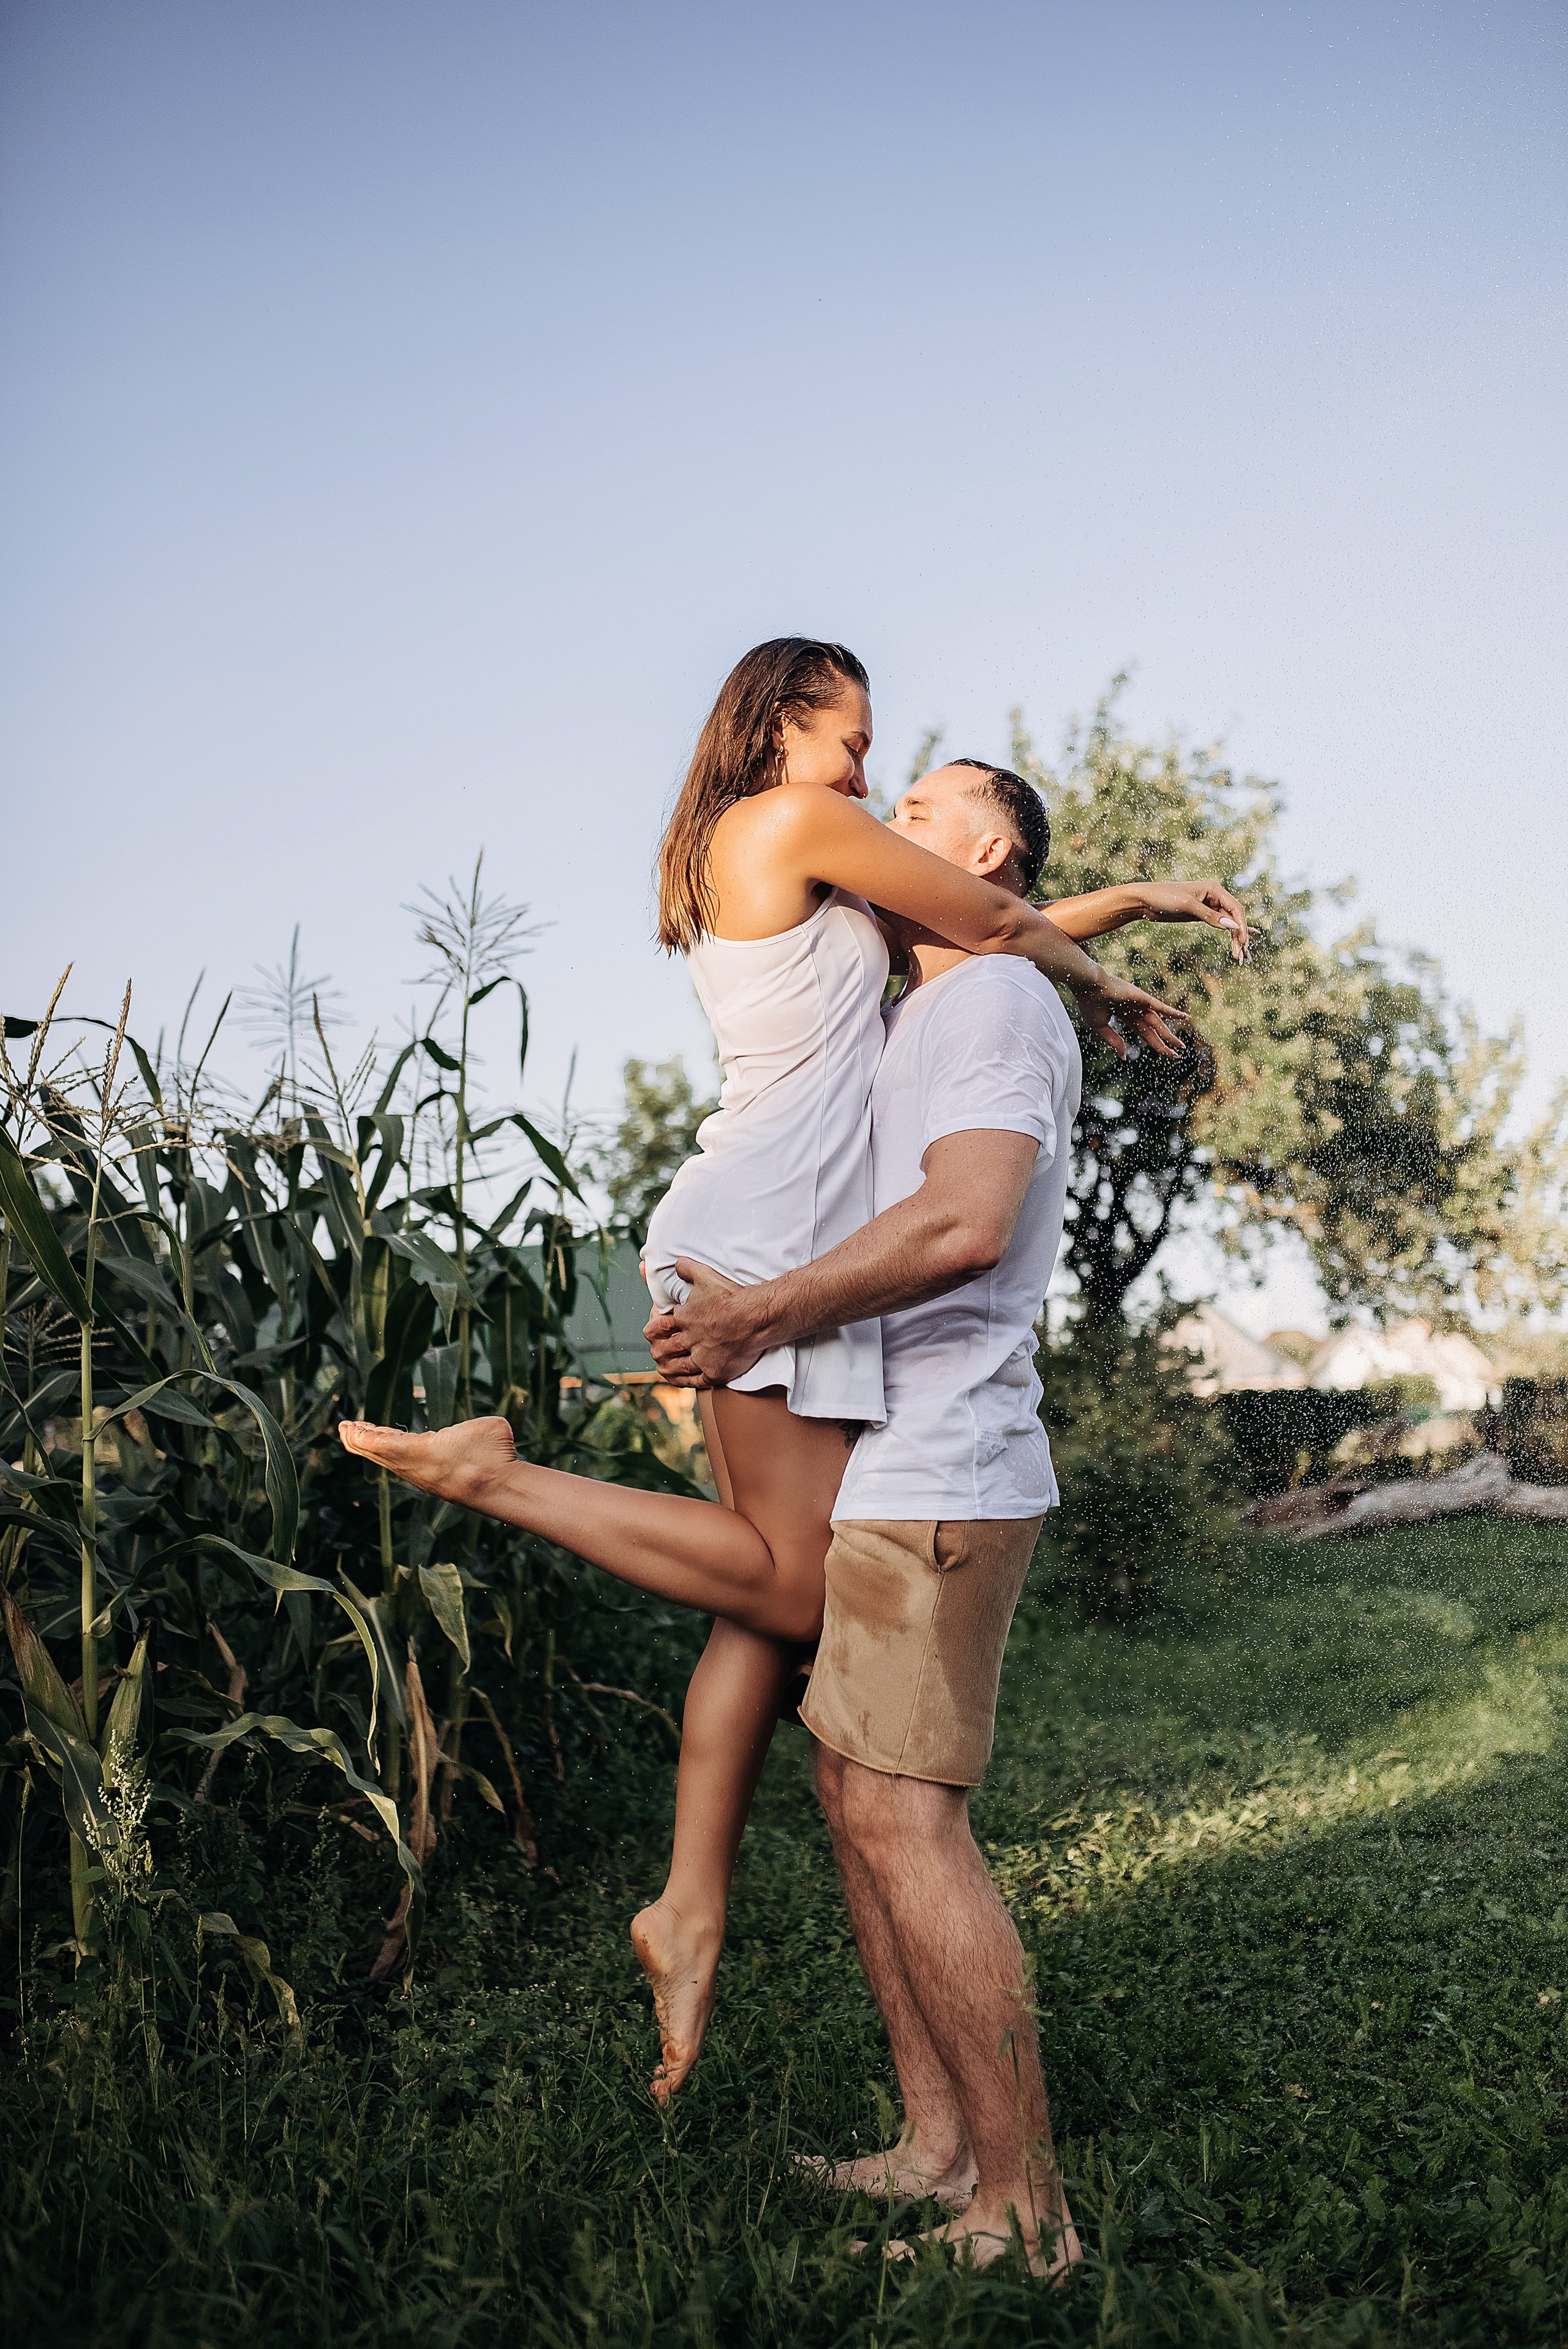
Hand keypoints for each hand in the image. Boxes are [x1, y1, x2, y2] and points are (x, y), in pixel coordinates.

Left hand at [641, 1259, 765, 1387]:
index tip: (659, 1328)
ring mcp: (701, 1358)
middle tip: (659, 1349)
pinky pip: (693, 1382)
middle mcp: (688, 1339)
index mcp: (683, 1318)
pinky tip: (680, 1379)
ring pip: (675, 1367)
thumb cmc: (733, 1296)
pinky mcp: (714, 1372)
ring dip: (667, 1366)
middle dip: (659, 1349)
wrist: (757, 1316)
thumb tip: (677, 1263)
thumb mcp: (706, 1275)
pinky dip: (684, 1381)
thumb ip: (688, 1269)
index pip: (657, 1327)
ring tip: (664, 1365)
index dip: (655, 1328)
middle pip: (662, 1349)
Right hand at [1071, 971, 1189, 1060]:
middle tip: (1177, 1054)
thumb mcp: (1101, 1028)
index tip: (1161, 1053)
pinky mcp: (1142, 998)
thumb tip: (1124, 1056)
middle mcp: (1134, 1009)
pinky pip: (1160, 1007)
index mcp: (1124, 1015)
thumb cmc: (1090, 1004)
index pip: (1143, 1032)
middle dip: (1164, 1042)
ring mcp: (1139, 1003)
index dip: (1152, 1043)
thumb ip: (1114, 1041)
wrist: (1088, 987)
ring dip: (1169, 1035)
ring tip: (1181, 1046)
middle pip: (1152, 1029)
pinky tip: (1184, 1017)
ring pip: (1157, 1023)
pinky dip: (1172, 1012)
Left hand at [1134, 879, 1249, 962]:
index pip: (1235, 908)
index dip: (1242, 925)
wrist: (1144, 900)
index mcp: (1214, 888)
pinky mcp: (1201, 914)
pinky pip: (1218, 924)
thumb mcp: (1187, 906)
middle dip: (1240, 935)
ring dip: (1235, 938)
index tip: (1243, 942)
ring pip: (1228, 923)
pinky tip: (1236, 942)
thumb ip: (1210, 916)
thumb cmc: (1164, 897)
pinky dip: (1226, 934)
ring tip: (1241, 956)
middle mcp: (1214, 895)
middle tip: (1243, 956)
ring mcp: (1208, 905)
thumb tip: (1232, 926)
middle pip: (1234, 917)